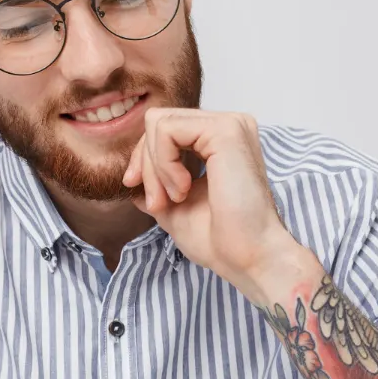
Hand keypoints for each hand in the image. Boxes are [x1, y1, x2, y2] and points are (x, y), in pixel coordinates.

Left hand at [122, 109, 312, 301]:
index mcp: (220, 140)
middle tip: (157, 203)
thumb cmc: (219, 239)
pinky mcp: (225, 130)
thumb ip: (155, 185)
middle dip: (146, 164)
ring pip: (159, 124)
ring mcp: (229, 124)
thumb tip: (131, 177)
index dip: (143, 158)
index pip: (166, 128)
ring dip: (154, 169)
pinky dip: (163, 165)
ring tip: (174, 199)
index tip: (138, 191)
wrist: (246, 257)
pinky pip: (167, 131)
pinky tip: (183, 190)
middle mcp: (228, 126)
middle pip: (158, 121)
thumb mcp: (174, 206)